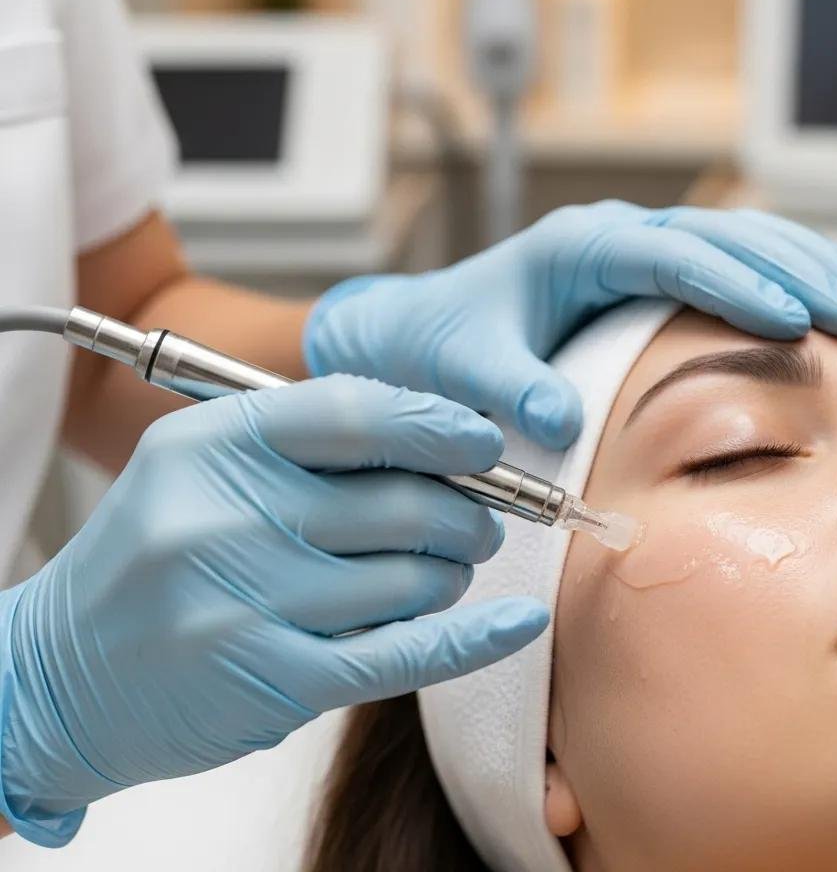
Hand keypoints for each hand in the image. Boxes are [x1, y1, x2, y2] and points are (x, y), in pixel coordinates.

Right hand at [0, 377, 545, 846]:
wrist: (60, 674)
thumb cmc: (154, 556)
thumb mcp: (204, 467)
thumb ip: (310, 446)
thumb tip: (441, 444)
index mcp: (215, 445)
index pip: (357, 413)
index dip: (438, 424)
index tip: (484, 440)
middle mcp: (227, 518)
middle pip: (403, 503)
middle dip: (466, 513)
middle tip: (478, 522)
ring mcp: (248, 603)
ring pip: (412, 580)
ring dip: (450, 574)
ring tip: (442, 571)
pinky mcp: (272, 681)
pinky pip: (403, 655)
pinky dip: (474, 639)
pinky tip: (517, 623)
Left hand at [304, 202, 836, 450]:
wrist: (421, 330)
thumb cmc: (443, 346)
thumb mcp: (466, 368)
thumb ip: (508, 388)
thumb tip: (557, 421)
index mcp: (575, 247)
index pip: (669, 254)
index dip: (733, 281)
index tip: (789, 318)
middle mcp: (611, 235)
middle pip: (719, 234)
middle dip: (790, 266)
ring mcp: (632, 247)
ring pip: (734, 236)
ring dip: (800, 259)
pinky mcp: (642, 272)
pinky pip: (724, 257)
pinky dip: (779, 270)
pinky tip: (826, 289)